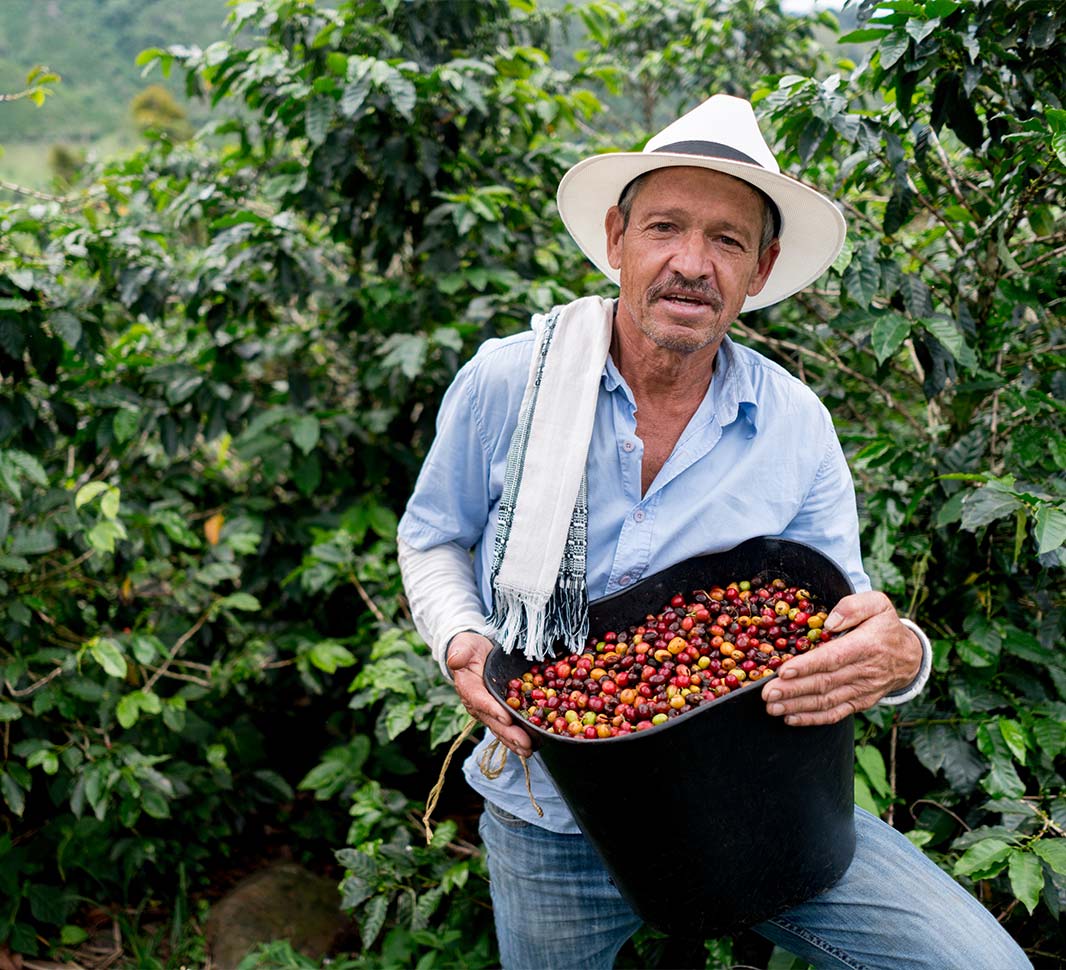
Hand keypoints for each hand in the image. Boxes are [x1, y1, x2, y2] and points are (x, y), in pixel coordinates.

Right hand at [447, 632, 532, 757]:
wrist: (473, 653)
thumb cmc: (468, 648)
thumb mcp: (464, 646)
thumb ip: (459, 653)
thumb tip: (454, 660)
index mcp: (468, 688)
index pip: (480, 701)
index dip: (492, 710)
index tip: (506, 718)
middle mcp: (477, 704)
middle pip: (493, 721)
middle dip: (509, 733)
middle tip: (525, 743)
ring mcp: (488, 710)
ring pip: (501, 728)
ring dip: (515, 741)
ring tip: (529, 750)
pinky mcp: (498, 711)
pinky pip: (507, 726)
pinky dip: (518, 736)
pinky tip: (531, 745)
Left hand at [759, 591, 922, 725]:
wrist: (909, 656)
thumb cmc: (885, 626)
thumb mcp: (877, 604)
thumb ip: (853, 606)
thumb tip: (830, 622)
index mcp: (866, 645)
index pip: (833, 658)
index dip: (807, 666)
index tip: (783, 671)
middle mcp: (864, 671)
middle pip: (824, 683)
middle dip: (793, 690)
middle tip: (767, 693)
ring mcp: (862, 690)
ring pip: (826, 701)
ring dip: (797, 706)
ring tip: (772, 707)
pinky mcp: (860, 703)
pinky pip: (836, 713)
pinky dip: (813, 719)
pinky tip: (791, 718)